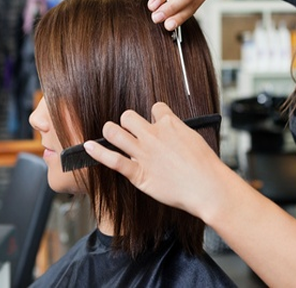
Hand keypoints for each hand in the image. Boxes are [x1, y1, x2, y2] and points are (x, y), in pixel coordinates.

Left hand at [83, 102, 227, 218]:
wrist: (208, 186)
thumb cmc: (206, 166)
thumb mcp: (194, 138)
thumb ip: (178, 131)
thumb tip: (170, 127)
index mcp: (170, 124)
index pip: (155, 108)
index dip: (153, 115)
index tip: (154, 124)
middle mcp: (154, 135)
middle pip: (128, 116)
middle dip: (127, 121)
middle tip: (130, 131)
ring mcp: (144, 153)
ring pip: (115, 132)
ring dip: (110, 131)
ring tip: (110, 134)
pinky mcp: (138, 173)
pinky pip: (113, 159)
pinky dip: (97, 153)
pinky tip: (87, 147)